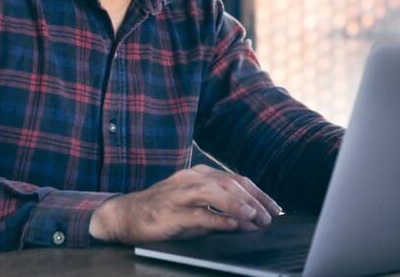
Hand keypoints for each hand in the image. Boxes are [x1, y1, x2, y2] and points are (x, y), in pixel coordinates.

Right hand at [88, 164, 282, 243]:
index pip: (236, 179)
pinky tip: (232, 225)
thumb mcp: (195, 206)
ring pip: (215, 193)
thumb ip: (220, 209)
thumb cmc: (163, 211)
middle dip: (254, 200)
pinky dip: (218, 219)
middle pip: (230, 183)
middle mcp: (191, 178)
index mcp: (199, 174)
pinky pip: (198, 214)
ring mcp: (180, 193)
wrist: (124, 215)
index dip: (258, 193)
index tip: (275, 207)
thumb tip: (250, 219)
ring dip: (239, 205)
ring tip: (256, 217)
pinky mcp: (171, 212)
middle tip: (270, 216)